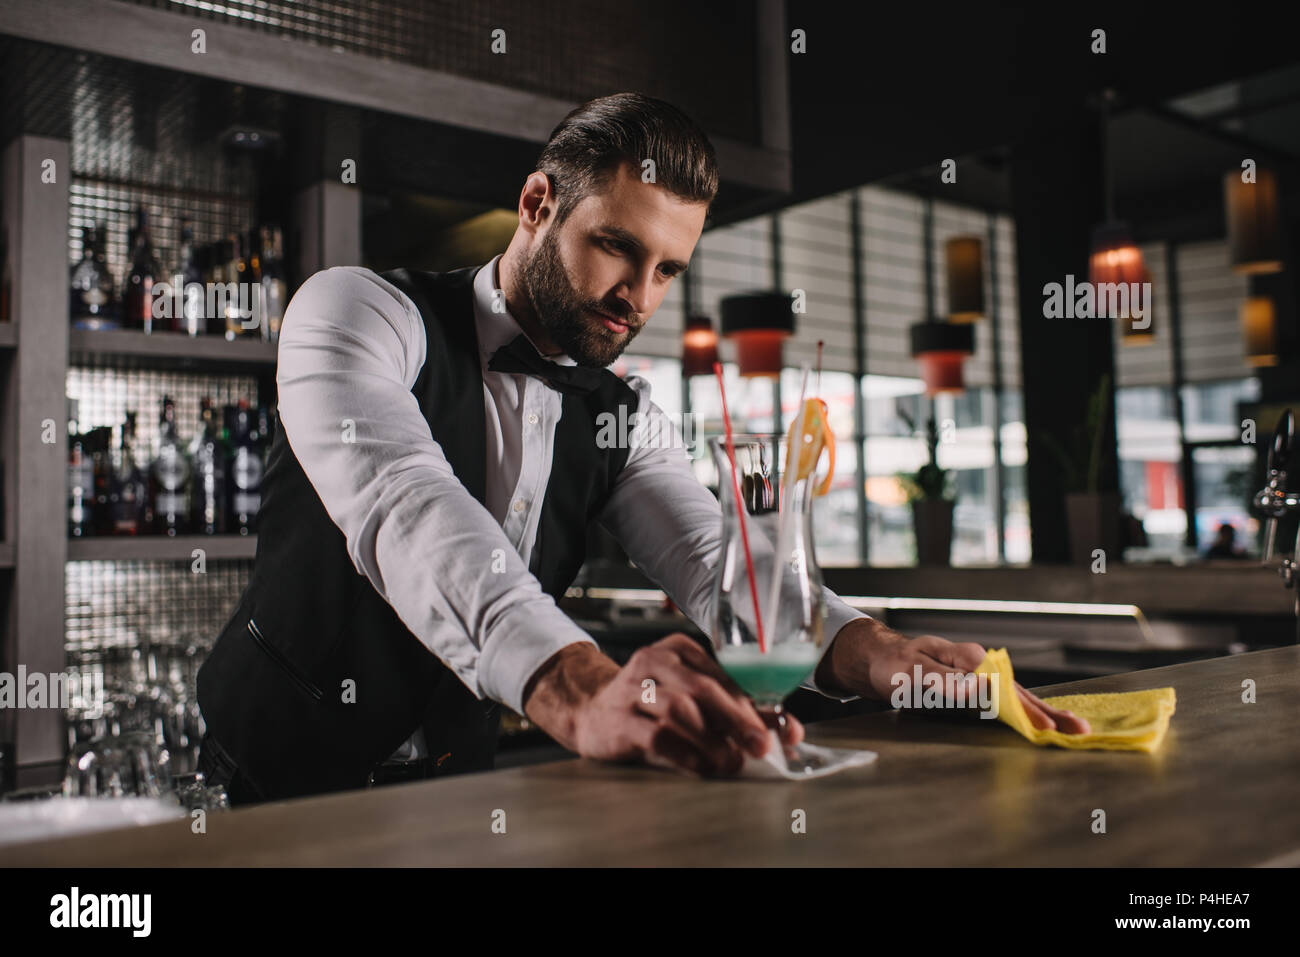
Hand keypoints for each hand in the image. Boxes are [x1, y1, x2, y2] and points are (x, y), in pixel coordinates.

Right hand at [569, 633, 804, 775]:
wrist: (591, 712)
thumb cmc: (651, 705)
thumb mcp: (693, 699)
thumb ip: (737, 710)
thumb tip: (788, 730)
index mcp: (679, 651)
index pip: (724, 674)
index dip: (756, 704)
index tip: (782, 730)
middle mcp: (654, 662)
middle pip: (703, 689)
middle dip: (738, 720)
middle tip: (760, 746)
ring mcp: (632, 689)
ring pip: (679, 710)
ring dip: (711, 740)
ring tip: (730, 762)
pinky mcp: (618, 719)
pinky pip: (656, 736)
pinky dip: (685, 754)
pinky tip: (701, 767)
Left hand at [850, 626, 1090, 733]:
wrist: (881, 660)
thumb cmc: (895, 664)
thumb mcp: (912, 671)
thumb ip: (942, 680)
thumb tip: (977, 688)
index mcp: (969, 659)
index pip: (1004, 690)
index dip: (1026, 711)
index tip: (1046, 729)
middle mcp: (979, 667)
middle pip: (1019, 693)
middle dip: (1049, 713)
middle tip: (1081, 731)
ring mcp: (979, 678)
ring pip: (1017, 698)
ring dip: (1045, 715)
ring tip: (1073, 730)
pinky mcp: (975, 689)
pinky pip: (1005, 703)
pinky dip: (1027, 714)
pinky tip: (1044, 724)